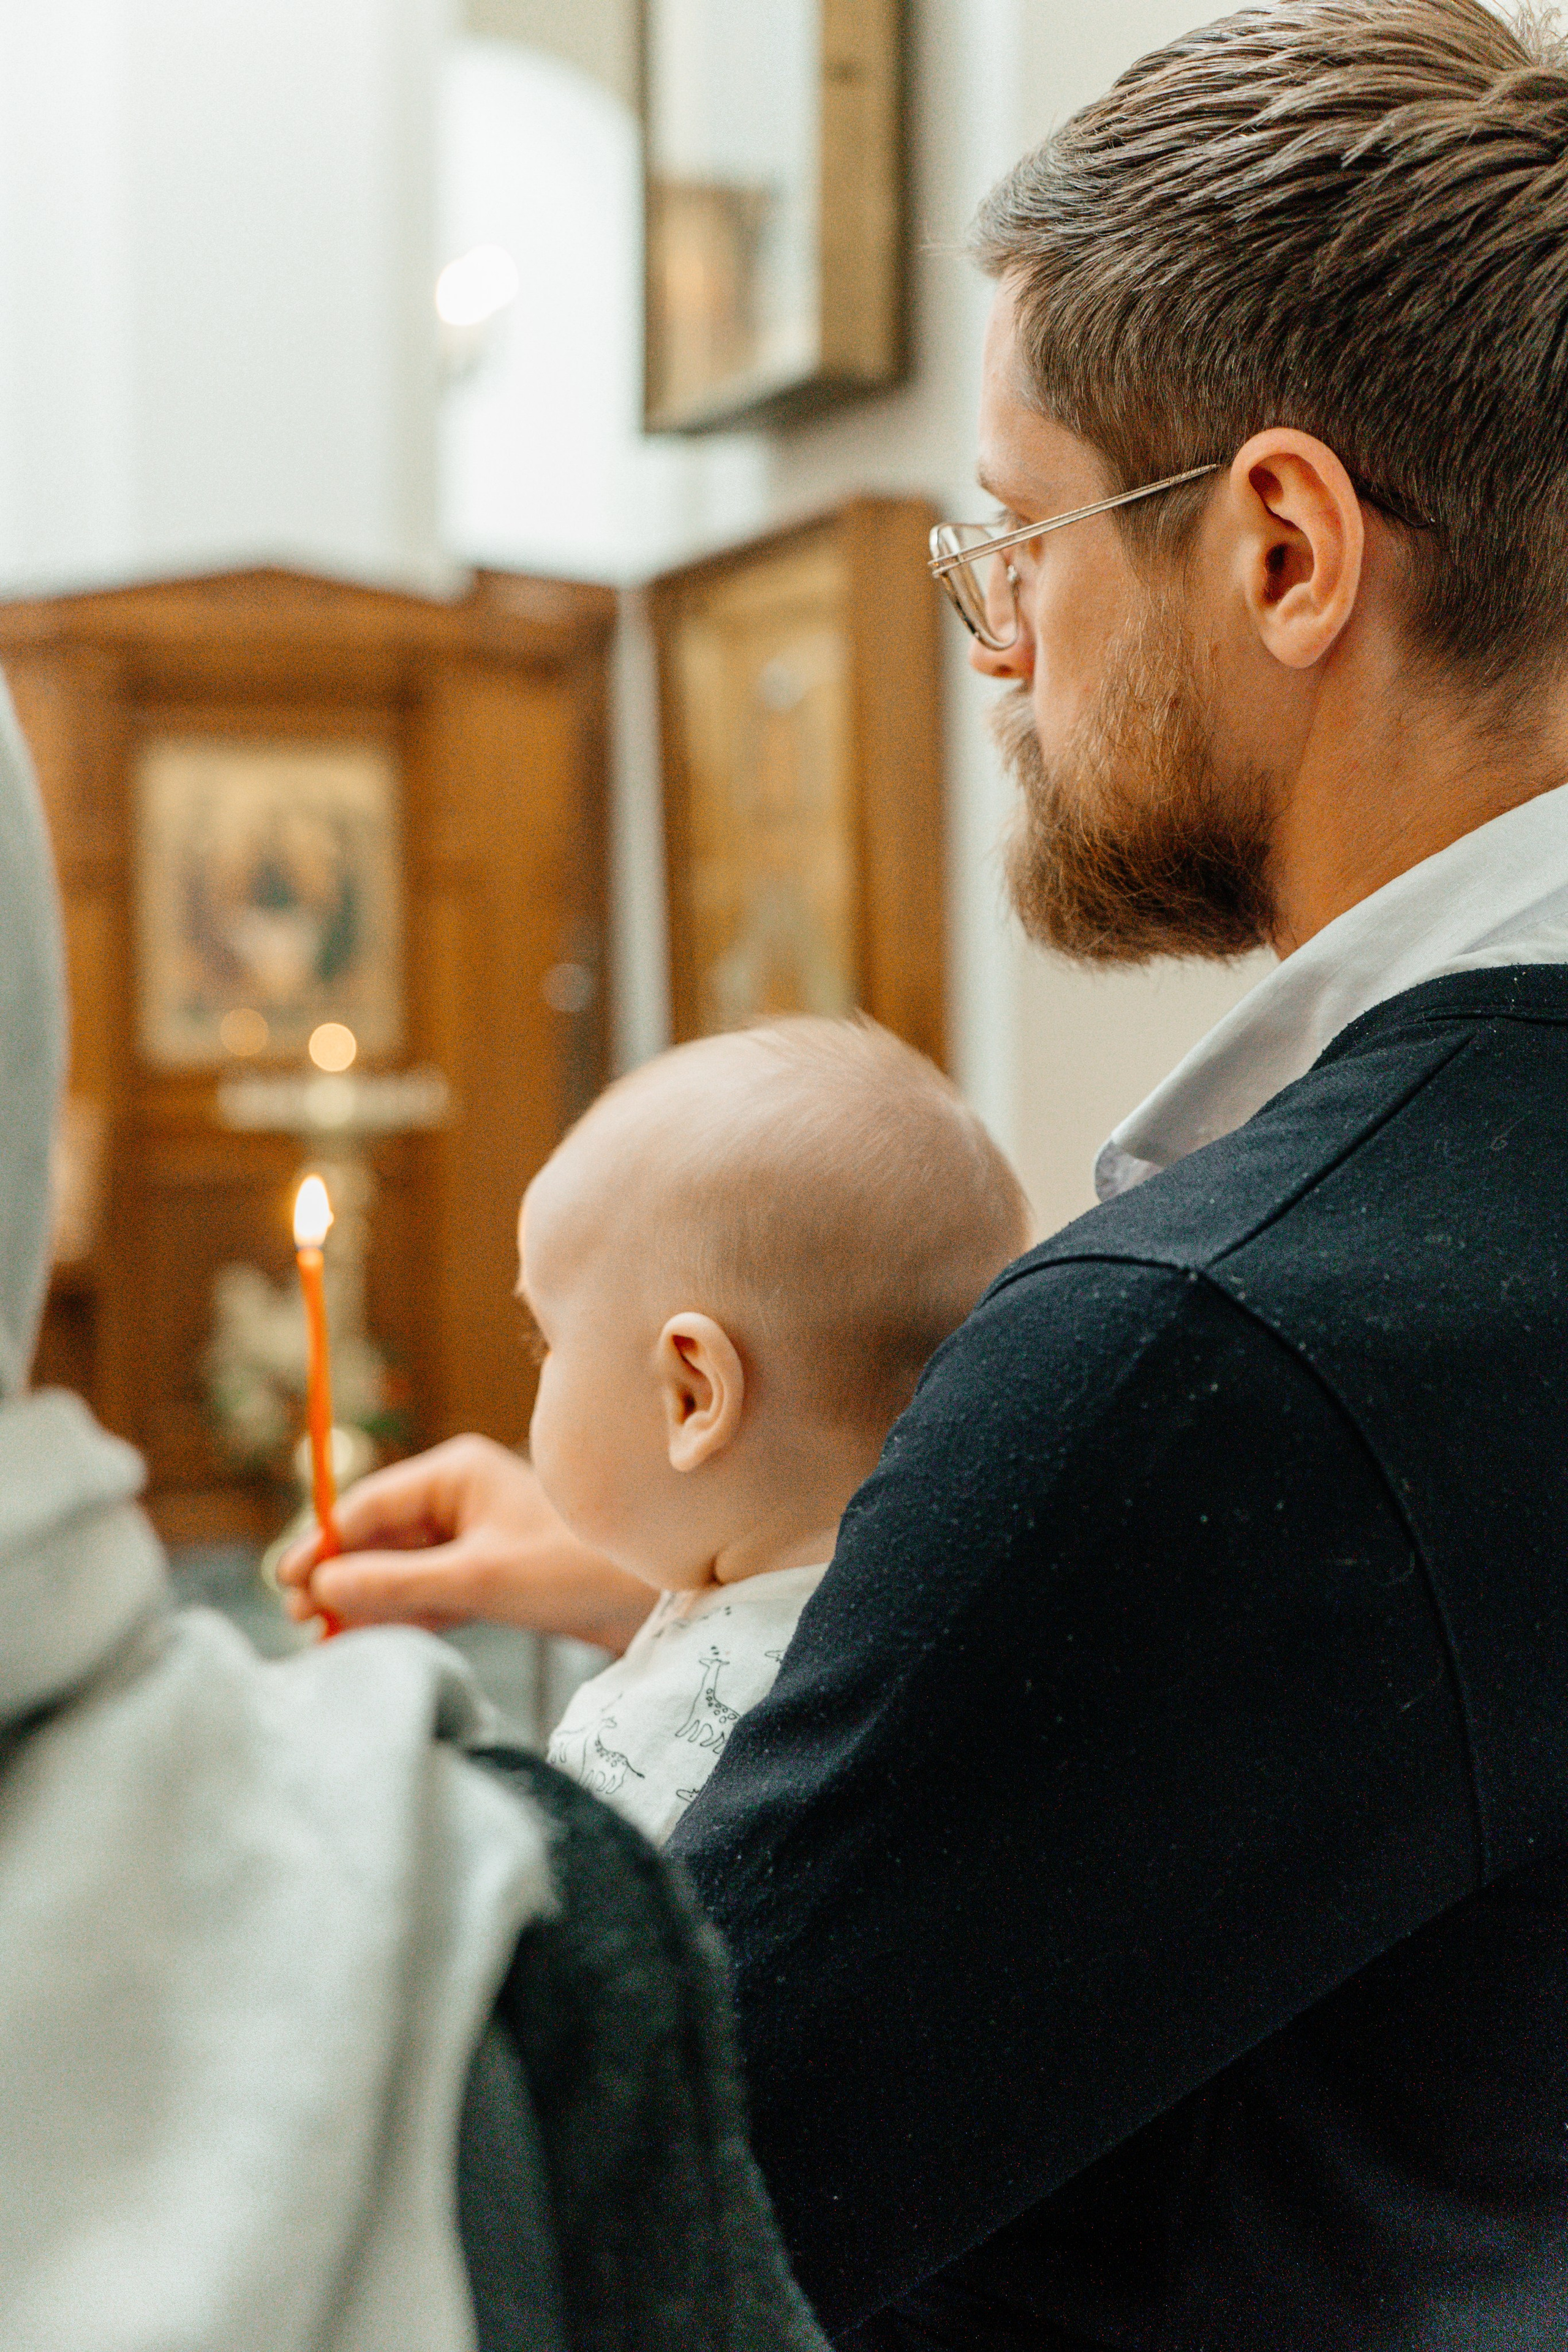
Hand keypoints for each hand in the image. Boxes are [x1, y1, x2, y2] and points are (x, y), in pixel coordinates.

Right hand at [275, 1433, 654, 1651]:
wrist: (648, 1600)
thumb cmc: (573, 1570)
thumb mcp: (477, 1578)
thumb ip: (397, 1583)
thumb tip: (322, 1585)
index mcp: (456, 1473)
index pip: (369, 1506)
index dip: (323, 1543)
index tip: (287, 1582)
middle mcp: (460, 1497)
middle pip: (378, 1537)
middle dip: (340, 1576)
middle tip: (300, 1619)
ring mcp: (474, 1536)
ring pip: (400, 1568)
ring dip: (366, 1599)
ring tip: (324, 1636)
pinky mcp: (488, 1574)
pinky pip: (427, 1592)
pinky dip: (401, 1614)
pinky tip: (369, 1638)